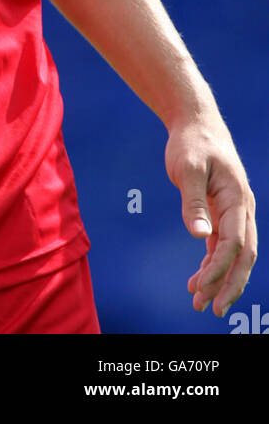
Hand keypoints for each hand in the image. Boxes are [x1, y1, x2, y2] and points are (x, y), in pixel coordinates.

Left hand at [164, 111, 256, 316]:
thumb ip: (192, 202)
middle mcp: (241, 208)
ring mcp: (233, 211)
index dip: (219, 267)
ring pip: (234, 254)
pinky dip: (213, 263)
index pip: (235, 242)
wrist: (195, 122)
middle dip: (230, 285)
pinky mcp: (221, 212)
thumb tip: (199, 237)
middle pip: (243, 255)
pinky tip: (199, 280)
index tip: (200, 286)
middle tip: (213, 309)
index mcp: (237, 198)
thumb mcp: (188, 168)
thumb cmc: (192, 143)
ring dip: (220, 278)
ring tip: (198, 301)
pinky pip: (222, 245)